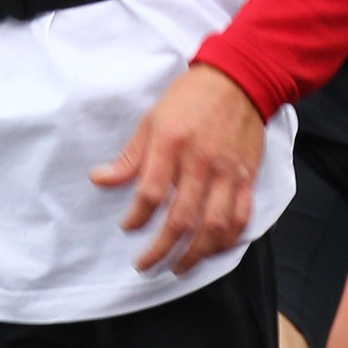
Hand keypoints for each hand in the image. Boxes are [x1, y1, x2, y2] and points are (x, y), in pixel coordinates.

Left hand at [90, 62, 265, 274]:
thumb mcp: (151, 119)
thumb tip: (100, 179)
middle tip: (146, 264)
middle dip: (161, 248)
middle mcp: (201, 162)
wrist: (238, 80)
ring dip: (195, 254)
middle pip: (181, 218)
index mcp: (171, 144)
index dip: (136, 217)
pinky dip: (226, 240)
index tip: (127, 227)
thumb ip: (129, 156)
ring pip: (214, 227)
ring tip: (178, 267)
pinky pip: (241, 218)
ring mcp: (227, 173)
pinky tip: (211, 250)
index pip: (151, 192)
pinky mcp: (247, 178)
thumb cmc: (189, 98)